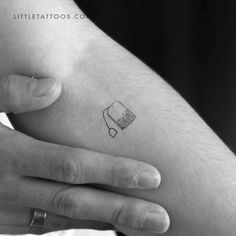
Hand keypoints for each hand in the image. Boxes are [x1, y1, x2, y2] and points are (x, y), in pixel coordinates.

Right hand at [0, 74, 169, 233]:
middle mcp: (17, 189)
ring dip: (110, 224)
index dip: (114, 171)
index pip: (73, 165)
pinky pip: (56, 228)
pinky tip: (111, 228)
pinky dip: (87, 228)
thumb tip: (53, 85)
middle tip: (163, 218)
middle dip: (124, 210)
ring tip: (148, 226)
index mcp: (11, 156)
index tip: (153, 176)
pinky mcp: (13, 223)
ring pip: (72, 219)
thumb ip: (10, 95)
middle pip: (80, 201)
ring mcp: (14, 213)